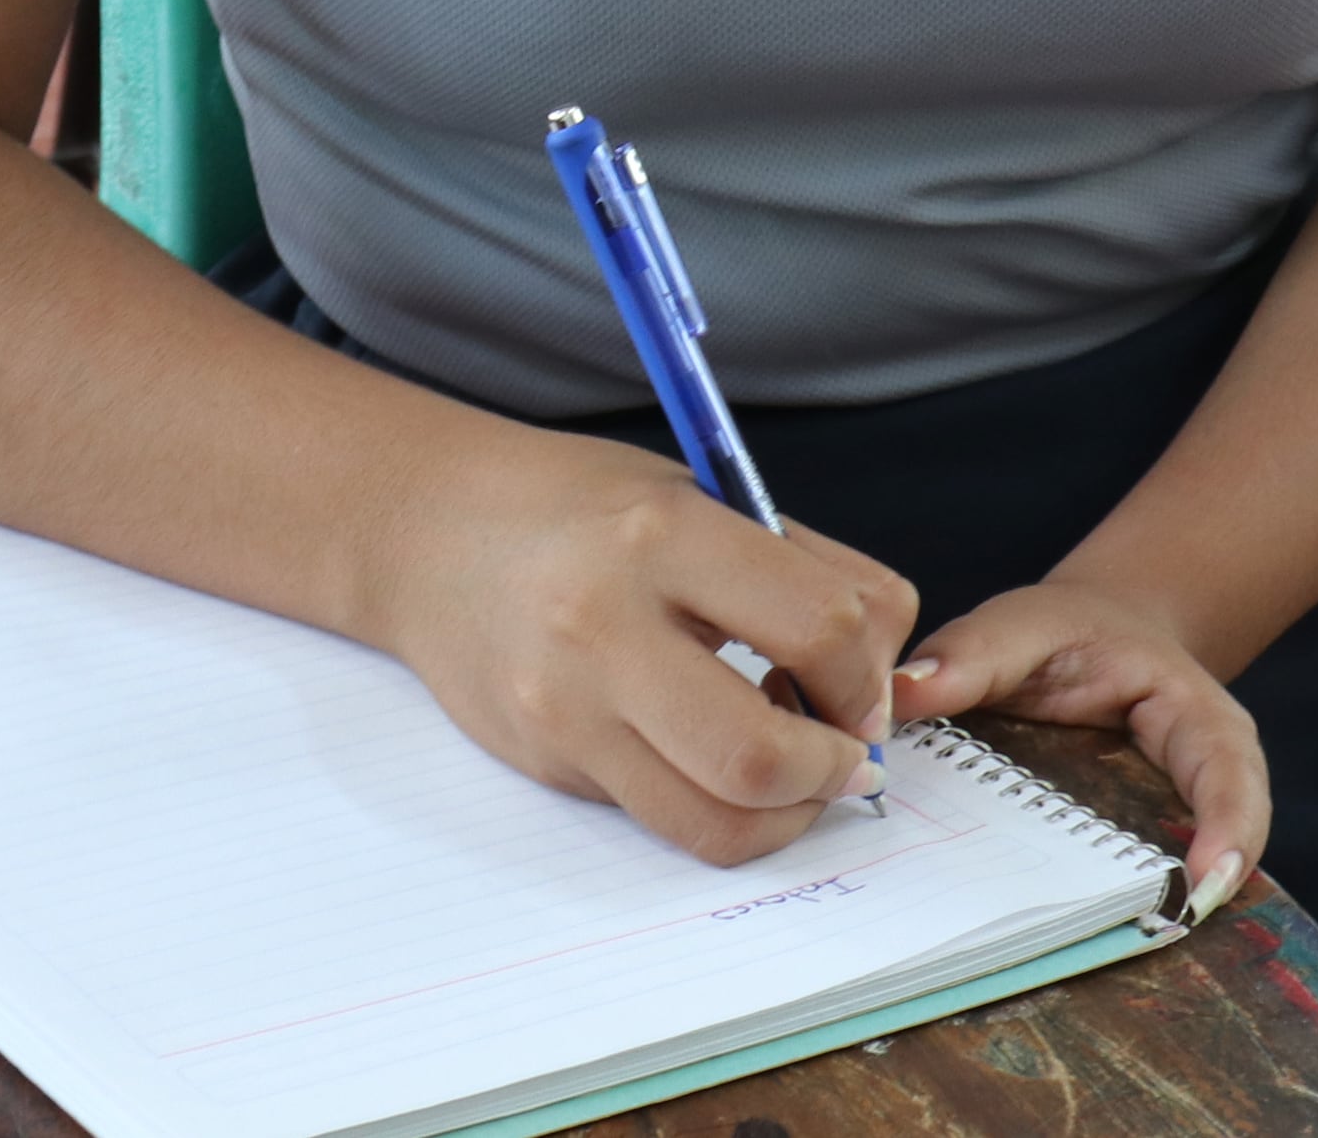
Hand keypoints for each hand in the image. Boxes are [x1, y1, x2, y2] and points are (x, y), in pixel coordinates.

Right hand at [360, 431, 911, 865]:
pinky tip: (715, 756)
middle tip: (845, 751)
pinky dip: (717, 807)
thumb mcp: (700, 496)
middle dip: (835, 769)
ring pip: (716, 821)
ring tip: (793, 768)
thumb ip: (805, 570)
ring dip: (786, 813)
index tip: (862, 683)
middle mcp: (605, 625)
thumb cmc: (583, 509)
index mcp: (662, 533)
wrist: (431, 533)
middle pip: (763, 756)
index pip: (819, 627)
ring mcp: (567, 709)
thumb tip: (886, 669)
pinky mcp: (550, 765)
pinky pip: (662, 819)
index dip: (865, 673)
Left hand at [891, 576, 1269, 921]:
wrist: (1090, 638)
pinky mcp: (1141, 843)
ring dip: (1162, 911)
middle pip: (1231, 834)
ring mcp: (1178, 816)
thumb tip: (902, 694)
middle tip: (1172, 933)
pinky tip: (1069, 939)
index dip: (1229, 827)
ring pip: (1191, 871)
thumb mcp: (1025, 624)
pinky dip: (1115, 911)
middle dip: (1209, 887)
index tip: (1206, 882)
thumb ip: (972, 653)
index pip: (1228, 767)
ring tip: (1132, 946)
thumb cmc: (1068, 632)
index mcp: (1192, 712)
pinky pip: (1138, 881)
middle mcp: (1201, 773)